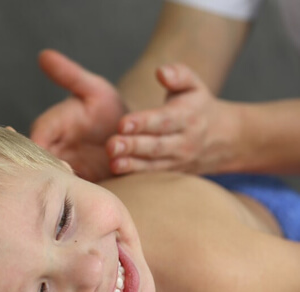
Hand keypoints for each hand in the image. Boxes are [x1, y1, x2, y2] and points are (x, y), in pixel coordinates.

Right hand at [30, 50, 125, 181]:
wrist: (129, 131)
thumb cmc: (108, 107)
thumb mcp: (93, 88)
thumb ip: (71, 76)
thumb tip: (43, 55)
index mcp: (55, 124)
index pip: (39, 133)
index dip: (38, 141)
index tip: (42, 148)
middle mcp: (58, 147)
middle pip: (44, 159)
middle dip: (49, 165)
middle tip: (62, 168)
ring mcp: (72, 166)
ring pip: (59, 177)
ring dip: (66, 180)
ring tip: (75, 178)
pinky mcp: (86, 182)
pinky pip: (79, 189)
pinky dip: (81, 191)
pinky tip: (87, 194)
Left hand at [106, 63, 232, 174]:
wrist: (223, 139)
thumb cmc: (199, 107)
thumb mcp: (195, 86)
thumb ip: (179, 75)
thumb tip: (160, 72)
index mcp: (188, 117)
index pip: (164, 120)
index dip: (143, 122)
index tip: (122, 123)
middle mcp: (185, 142)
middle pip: (157, 146)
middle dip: (133, 146)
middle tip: (111, 145)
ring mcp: (179, 161)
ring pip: (154, 165)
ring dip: (132, 165)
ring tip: (113, 163)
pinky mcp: (173, 174)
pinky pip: (154, 176)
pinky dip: (136, 176)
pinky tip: (118, 172)